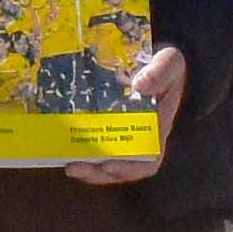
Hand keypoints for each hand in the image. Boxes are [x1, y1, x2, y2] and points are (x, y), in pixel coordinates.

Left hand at [65, 39, 187, 184]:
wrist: (146, 58)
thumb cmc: (163, 65)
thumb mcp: (169, 62)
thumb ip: (161, 72)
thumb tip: (140, 86)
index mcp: (157, 129)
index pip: (147, 160)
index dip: (129, 168)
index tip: (110, 165)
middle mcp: (137, 138)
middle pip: (120, 167)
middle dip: (98, 173)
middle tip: (76, 168)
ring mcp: (118, 134)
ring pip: (102, 162)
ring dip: (86, 168)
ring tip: (68, 165)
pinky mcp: (102, 126)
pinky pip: (90, 144)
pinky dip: (77, 150)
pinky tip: (62, 147)